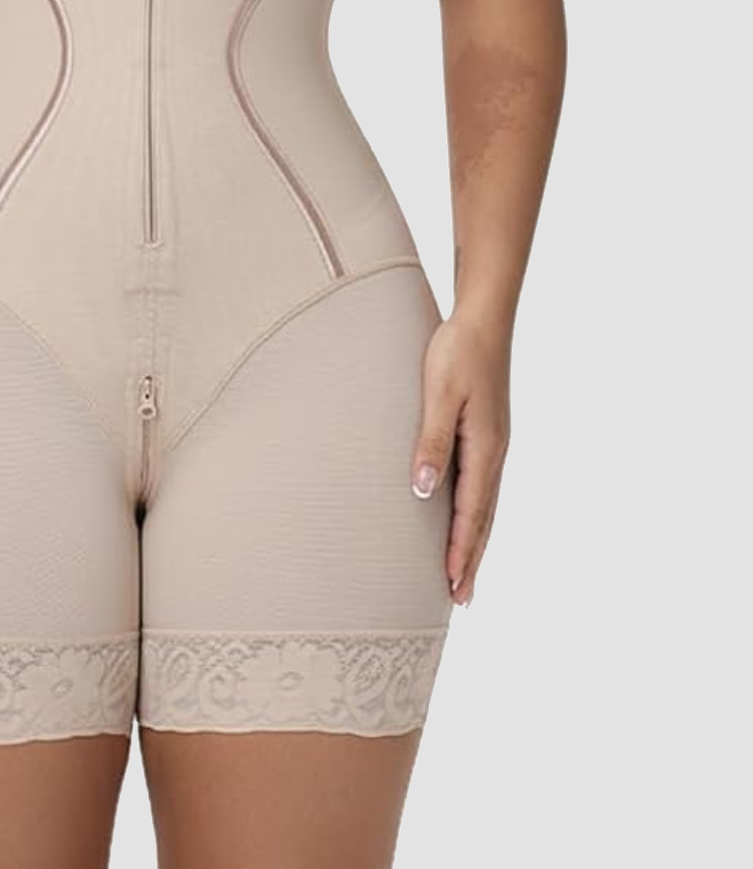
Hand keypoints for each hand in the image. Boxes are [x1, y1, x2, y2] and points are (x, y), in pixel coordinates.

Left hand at [410, 309, 511, 605]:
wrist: (483, 317)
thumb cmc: (458, 351)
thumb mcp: (440, 395)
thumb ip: (432, 441)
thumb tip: (423, 490)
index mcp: (486, 448)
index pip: (471, 513)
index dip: (460, 551)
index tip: (452, 587)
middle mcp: (495, 452)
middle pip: (484, 519)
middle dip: (471, 559)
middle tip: (461, 599)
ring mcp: (494, 444)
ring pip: (485, 504)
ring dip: (474, 540)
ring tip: (463, 571)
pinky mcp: (487, 433)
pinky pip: (481, 484)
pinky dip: (476, 513)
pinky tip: (464, 518)